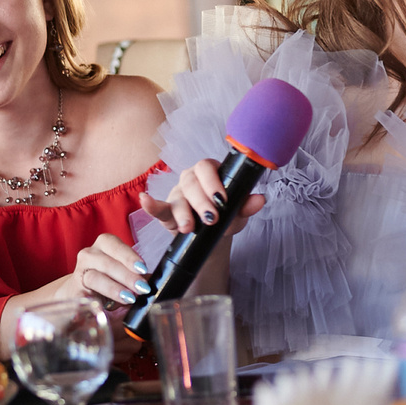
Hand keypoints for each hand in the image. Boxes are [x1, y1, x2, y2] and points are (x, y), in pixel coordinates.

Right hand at [69, 232, 151, 306]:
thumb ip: (137, 276)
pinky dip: (89, 303)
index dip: (129, 256)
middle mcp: (89, 256)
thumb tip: (154, 282)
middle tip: (142, 288)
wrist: (79, 292)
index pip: (115, 245)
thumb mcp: (123, 274)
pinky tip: (101, 311)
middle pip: (106, 262)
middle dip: (126, 275)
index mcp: (103, 247)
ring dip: (113, 288)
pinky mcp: (73, 293)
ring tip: (129, 298)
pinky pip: (81, 298)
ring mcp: (79, 274)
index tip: (143, 268)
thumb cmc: (107, 279)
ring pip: (94, 277)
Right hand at [140, 159, 266, 237]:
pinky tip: (145, 201)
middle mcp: (191, 179)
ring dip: (184, 213)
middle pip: (191, 183)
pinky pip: (158, 207)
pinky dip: (151, 205)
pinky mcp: (166, 210)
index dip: (213, 182)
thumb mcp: (238, 213)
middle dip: (201, 201)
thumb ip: (247, 205)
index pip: (207, 167)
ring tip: (190, 227)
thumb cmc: (225, 217)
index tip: (222, 200)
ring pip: (177, 198)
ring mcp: (177, 194)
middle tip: (211, 219)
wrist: (212, 236)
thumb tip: (260, 199)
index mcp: (210, 173)